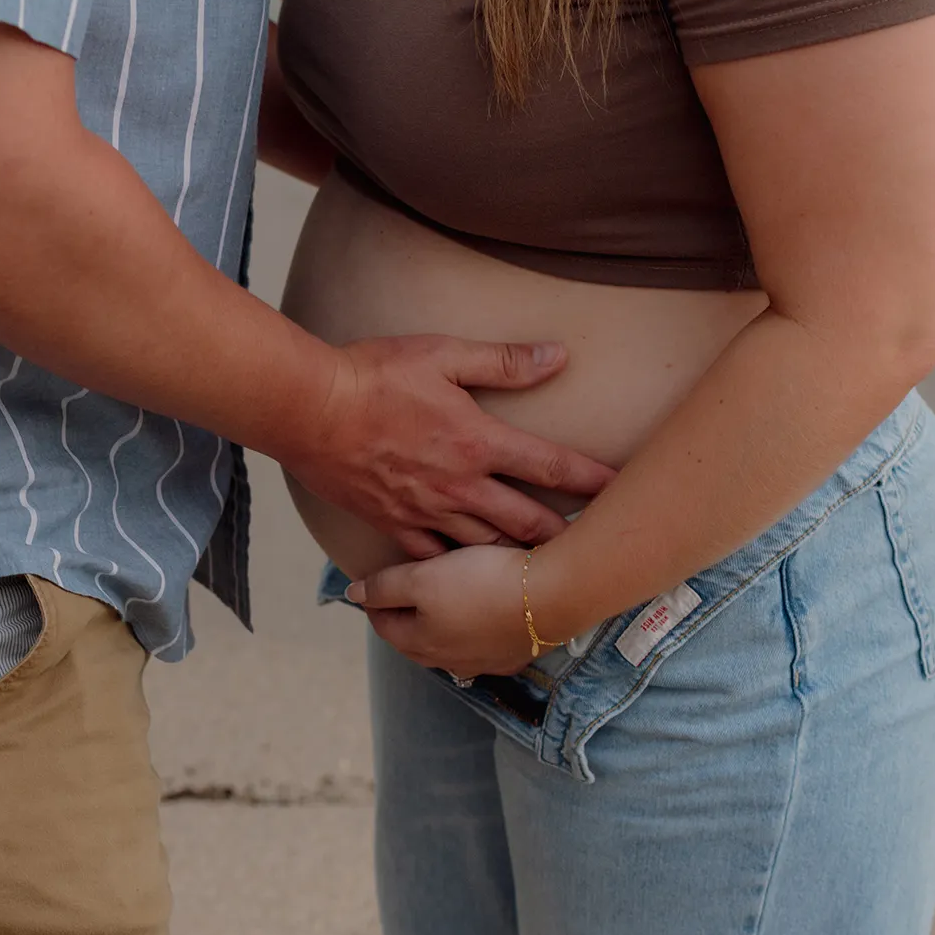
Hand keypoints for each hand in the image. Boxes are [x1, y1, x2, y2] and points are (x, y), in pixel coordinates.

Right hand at [274, 335, 612, 558]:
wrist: (309, 409)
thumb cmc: (374, 374)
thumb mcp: (442, 354)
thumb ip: (504, 361)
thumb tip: (558, 356)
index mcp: (478, 441)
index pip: (552, 466)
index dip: (594, 481)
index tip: (625, 493)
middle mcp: (461, 486)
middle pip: (530, 522)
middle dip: (568, 535)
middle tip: (596, 547)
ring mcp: (427, 512)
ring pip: (488, 550)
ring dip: (520, 560)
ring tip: (547, 569)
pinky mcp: (394, 526)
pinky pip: (435, 562)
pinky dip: (459, 572)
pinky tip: (473, 580)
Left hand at [345, 544, 538, 678]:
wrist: (552, 596)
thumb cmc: (481, 582)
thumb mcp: (422, 577)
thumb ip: (384, 587)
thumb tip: (352, 595)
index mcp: (422, 643)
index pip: (384, 626)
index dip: (374, 602)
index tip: (372, 585)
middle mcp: (451, 661)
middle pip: (415, 641)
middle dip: (403, 618)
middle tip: (399, 594)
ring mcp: (486, 662)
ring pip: (450, 646)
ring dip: (440, 627)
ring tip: (441, 602)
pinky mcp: (517, 655)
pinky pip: (484, 645)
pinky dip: (475, 630)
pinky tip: (482, 615)